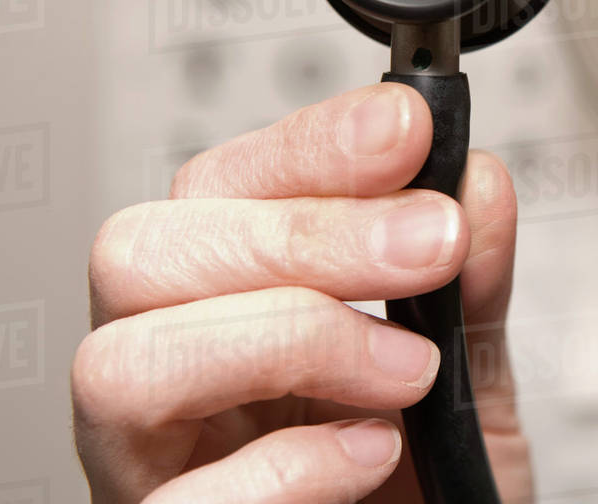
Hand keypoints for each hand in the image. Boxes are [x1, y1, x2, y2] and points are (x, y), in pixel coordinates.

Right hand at [71, 83, 530, 502]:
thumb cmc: (425, 480)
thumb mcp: (466, 373)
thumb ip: (468, 285)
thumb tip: (475, 181)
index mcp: (226, 298)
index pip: (218, 186)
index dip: (311, 147)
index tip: (408, 130)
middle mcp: (167, 367)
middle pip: (140, 252)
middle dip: (300, 234)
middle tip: (430, 244)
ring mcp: (149, 460)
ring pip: (122, 364)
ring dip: (290, 339)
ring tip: (410, 366)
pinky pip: (179, 503)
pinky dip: (290, 465)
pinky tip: (375, 450)